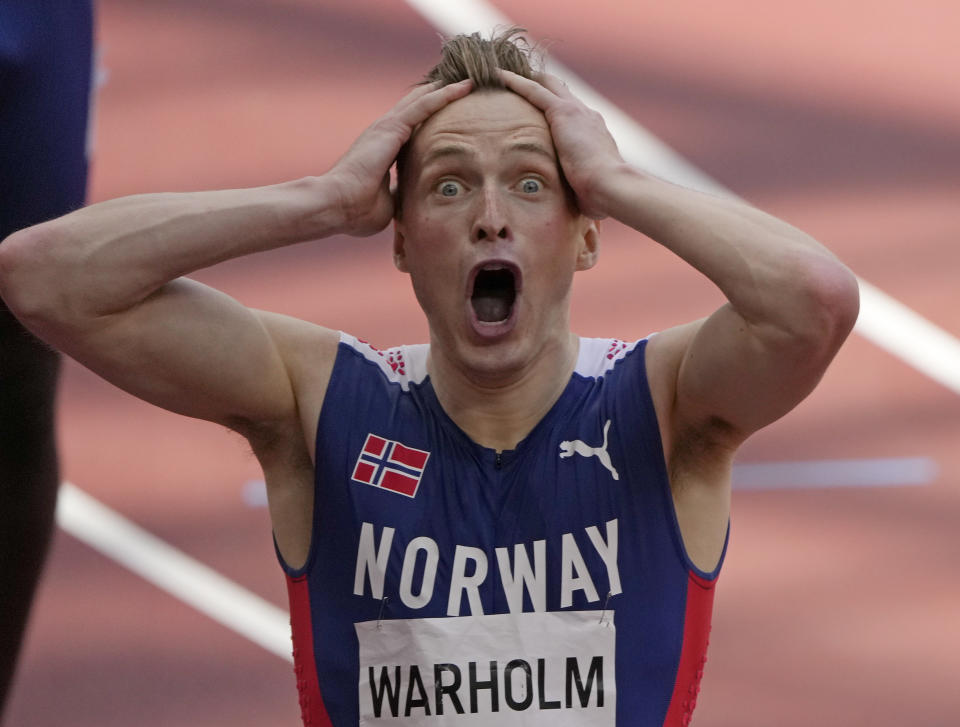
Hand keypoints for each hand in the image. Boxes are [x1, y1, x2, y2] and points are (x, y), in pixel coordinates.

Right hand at [327, 79, 473, 236]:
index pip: (412, 127)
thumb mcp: (388, 202)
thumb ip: (400, 194)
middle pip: (416, 106)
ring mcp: (386, 127)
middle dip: (439, 95)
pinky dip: (444, 95)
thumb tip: (411, 198)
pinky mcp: (391, 128)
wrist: (336, 205)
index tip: (451, 114)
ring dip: (447, 89)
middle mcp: (384, 132)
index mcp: (384, 148)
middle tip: (463, 83)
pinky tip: (463, 87)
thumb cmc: (356, 210)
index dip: (430, 118)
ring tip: (469, 80)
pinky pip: (424, 106)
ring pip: (423, 100)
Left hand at [498, 70, 622, 218]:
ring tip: (502, 74)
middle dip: (542, 84)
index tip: (541, 107)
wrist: (612, 186)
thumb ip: (580, 187)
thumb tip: (578, 204)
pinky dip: (516, 81)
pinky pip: (534, 90)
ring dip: (527, 78)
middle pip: (561, 91)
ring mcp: (576, 111)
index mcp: (594, 133)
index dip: (556, 107)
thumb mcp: (589, 188)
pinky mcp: (564, 112)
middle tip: (519, 80)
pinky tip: (498, 76)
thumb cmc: (602, 195)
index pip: (573, 114)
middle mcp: (587, 116)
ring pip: (548, 85)